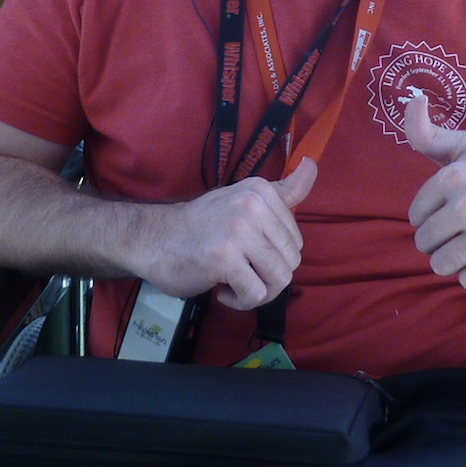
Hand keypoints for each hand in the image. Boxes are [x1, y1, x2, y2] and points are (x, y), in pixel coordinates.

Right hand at [136, 159, 316, 309]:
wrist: (152, 239)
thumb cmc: (201, 225)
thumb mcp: (244, 199)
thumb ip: (283, 189)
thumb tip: (313, 164)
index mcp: (260, 190)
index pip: (295, 240)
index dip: (273, 256)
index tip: (248, 253)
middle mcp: (251, 205)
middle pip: (290, 262)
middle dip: (267, 277)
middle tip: (241, 272)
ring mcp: (238, 231)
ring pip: (279, 280)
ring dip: (257, 292)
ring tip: (234, 283)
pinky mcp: (225, 258)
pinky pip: (256, 295)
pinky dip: (240, 302)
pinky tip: (222, 291)